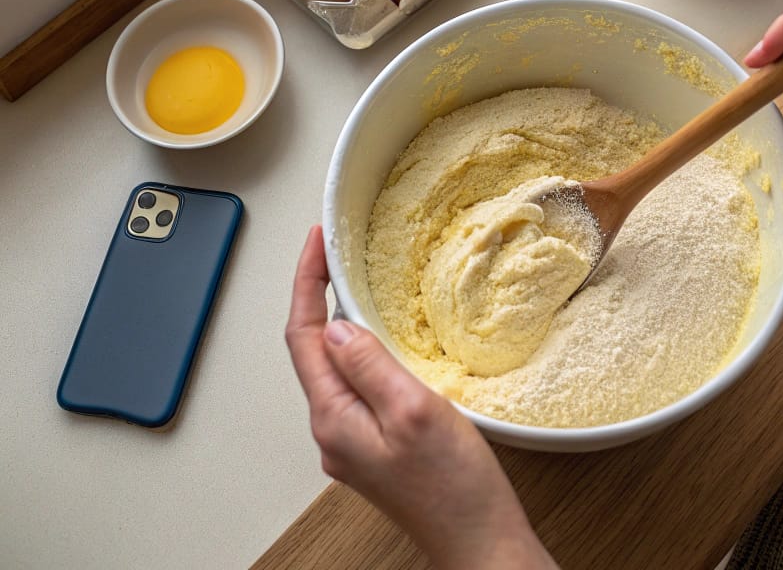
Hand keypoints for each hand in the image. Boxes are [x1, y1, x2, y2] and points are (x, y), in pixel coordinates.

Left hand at [285, 226, 556, 569]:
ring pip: (336, 366)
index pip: (303, 335)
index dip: (305, 281)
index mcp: (334, 417)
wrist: (479, 540)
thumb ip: (369, 365)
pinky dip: (363, 348)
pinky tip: (381, 336)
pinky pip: (357, 384)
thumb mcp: (413, 410)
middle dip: (317, 295)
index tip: (317, 241)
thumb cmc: (453, 486)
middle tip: (333, 250)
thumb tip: (337, 327)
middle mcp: (333, 430)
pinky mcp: (374, 444)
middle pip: (312, 349)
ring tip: (353, 281)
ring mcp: (352, 439)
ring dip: (340, 320)